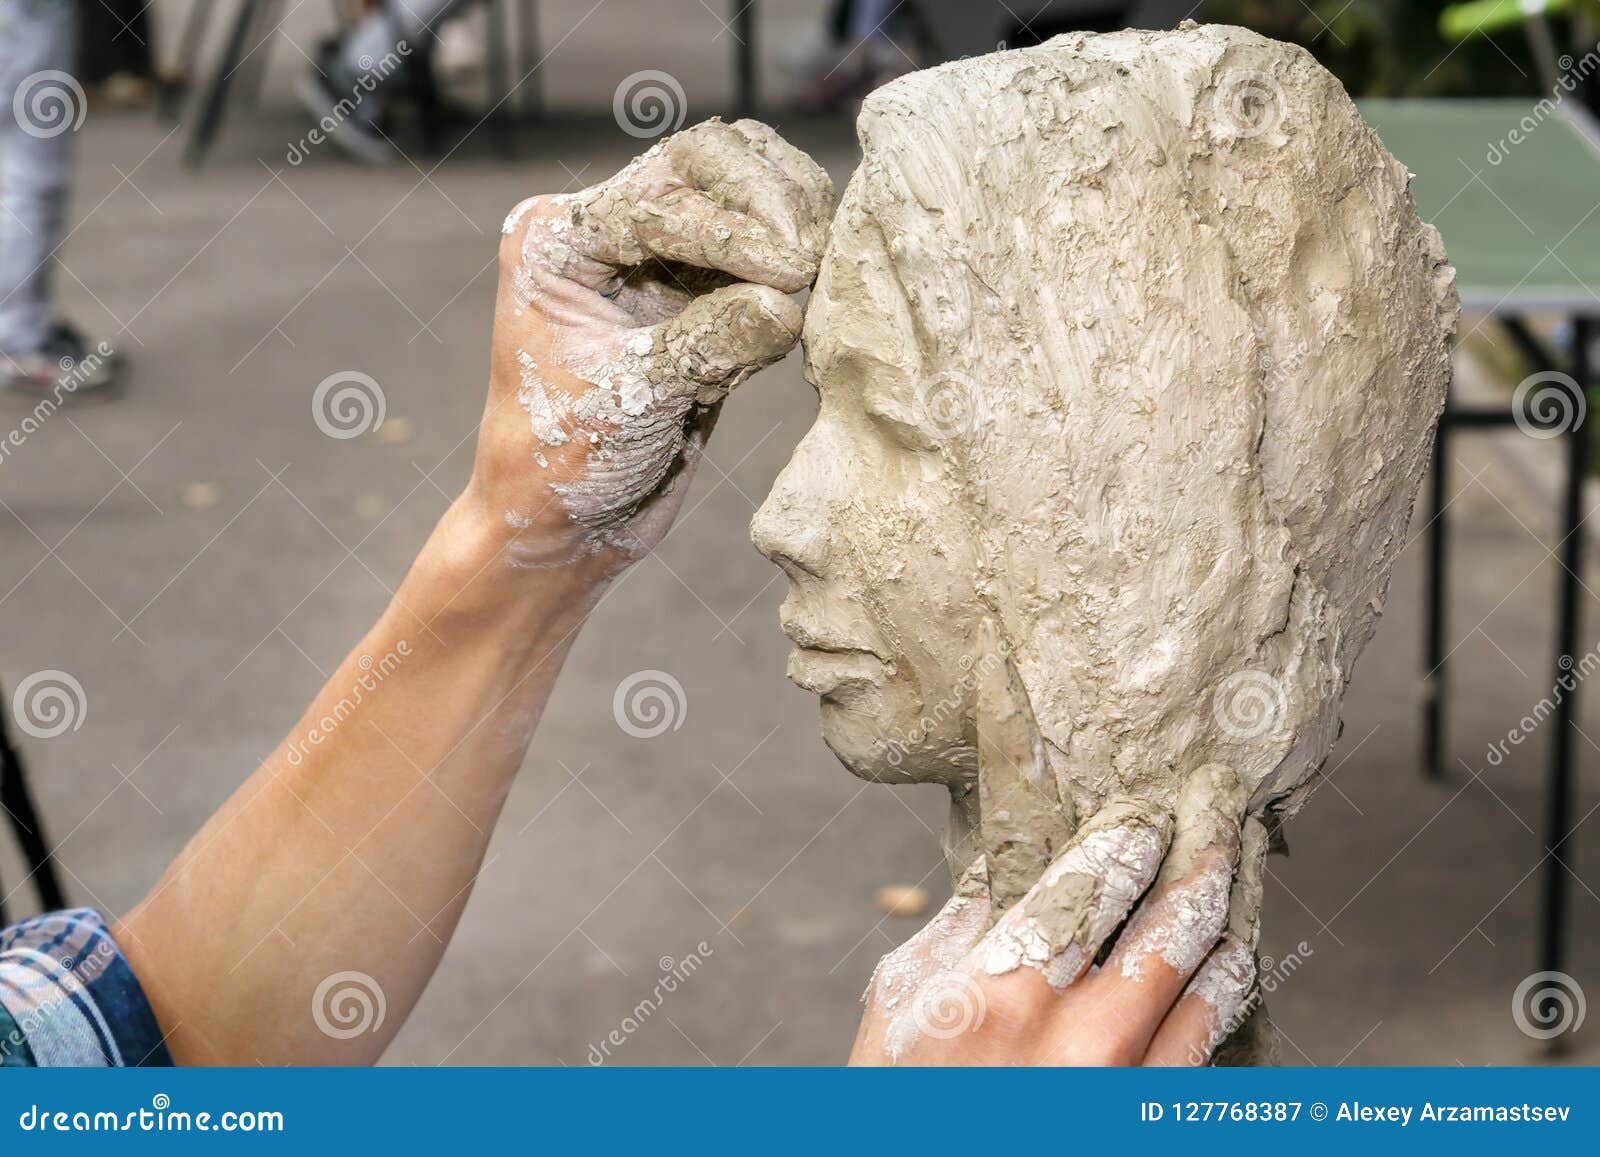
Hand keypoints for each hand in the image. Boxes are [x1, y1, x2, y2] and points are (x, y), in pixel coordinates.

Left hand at [469, 118, 834, 576]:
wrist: (566, 523)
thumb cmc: (566, 464)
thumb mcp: (633, 404)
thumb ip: (708, 344)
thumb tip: (787, 303)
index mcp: (558, 240)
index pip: (656, 195)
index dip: (730, 226)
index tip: (791, 270)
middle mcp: (603, 227)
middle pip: (701, 161)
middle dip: (766, 201)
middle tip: (811, 260)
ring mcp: (655, 250)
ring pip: (739, 184)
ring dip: (791, 212)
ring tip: (820, 265)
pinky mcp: (701, 285)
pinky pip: (760, 238)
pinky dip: (797, 245)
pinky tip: (817, 278)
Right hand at [850, 764, 1267, 1065]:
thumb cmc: (903, 1098)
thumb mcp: (900, 1002)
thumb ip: (958, 924)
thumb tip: (1006, 857)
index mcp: (999, 993)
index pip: (1092, 883)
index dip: (1132, 836)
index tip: (1149, 810)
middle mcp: (1075, 1041)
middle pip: (1168, 924)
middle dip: (1202, 859)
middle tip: (1219, 812)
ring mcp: (1123, 1089)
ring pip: (1208, 984)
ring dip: (1225, 921)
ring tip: (1233, 878)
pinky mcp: (1145, 1115)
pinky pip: (1204, 1045)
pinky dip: (1221, 992)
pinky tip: (1225, 961)